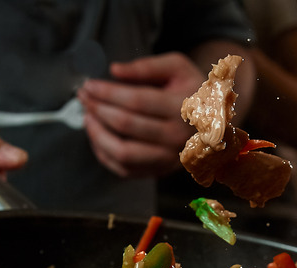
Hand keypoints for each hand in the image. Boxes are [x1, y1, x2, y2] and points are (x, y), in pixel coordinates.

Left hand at [77, 52, 203, 177]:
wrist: (213, 121)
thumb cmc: (191, 90)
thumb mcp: (177, 67)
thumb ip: (146, 66)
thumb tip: (114, 71)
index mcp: (183, 108)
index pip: (136, 101)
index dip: (107, 92)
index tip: (89, 85)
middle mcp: (176, 138)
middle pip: (126, 125)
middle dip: (98, 108)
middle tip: (83, 97)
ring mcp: (167, 159)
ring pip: (122, 152)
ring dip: (97, 134)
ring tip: (87, 116)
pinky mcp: (158, 172)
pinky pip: (123, 168)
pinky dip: (103, 153)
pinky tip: (97, 134)